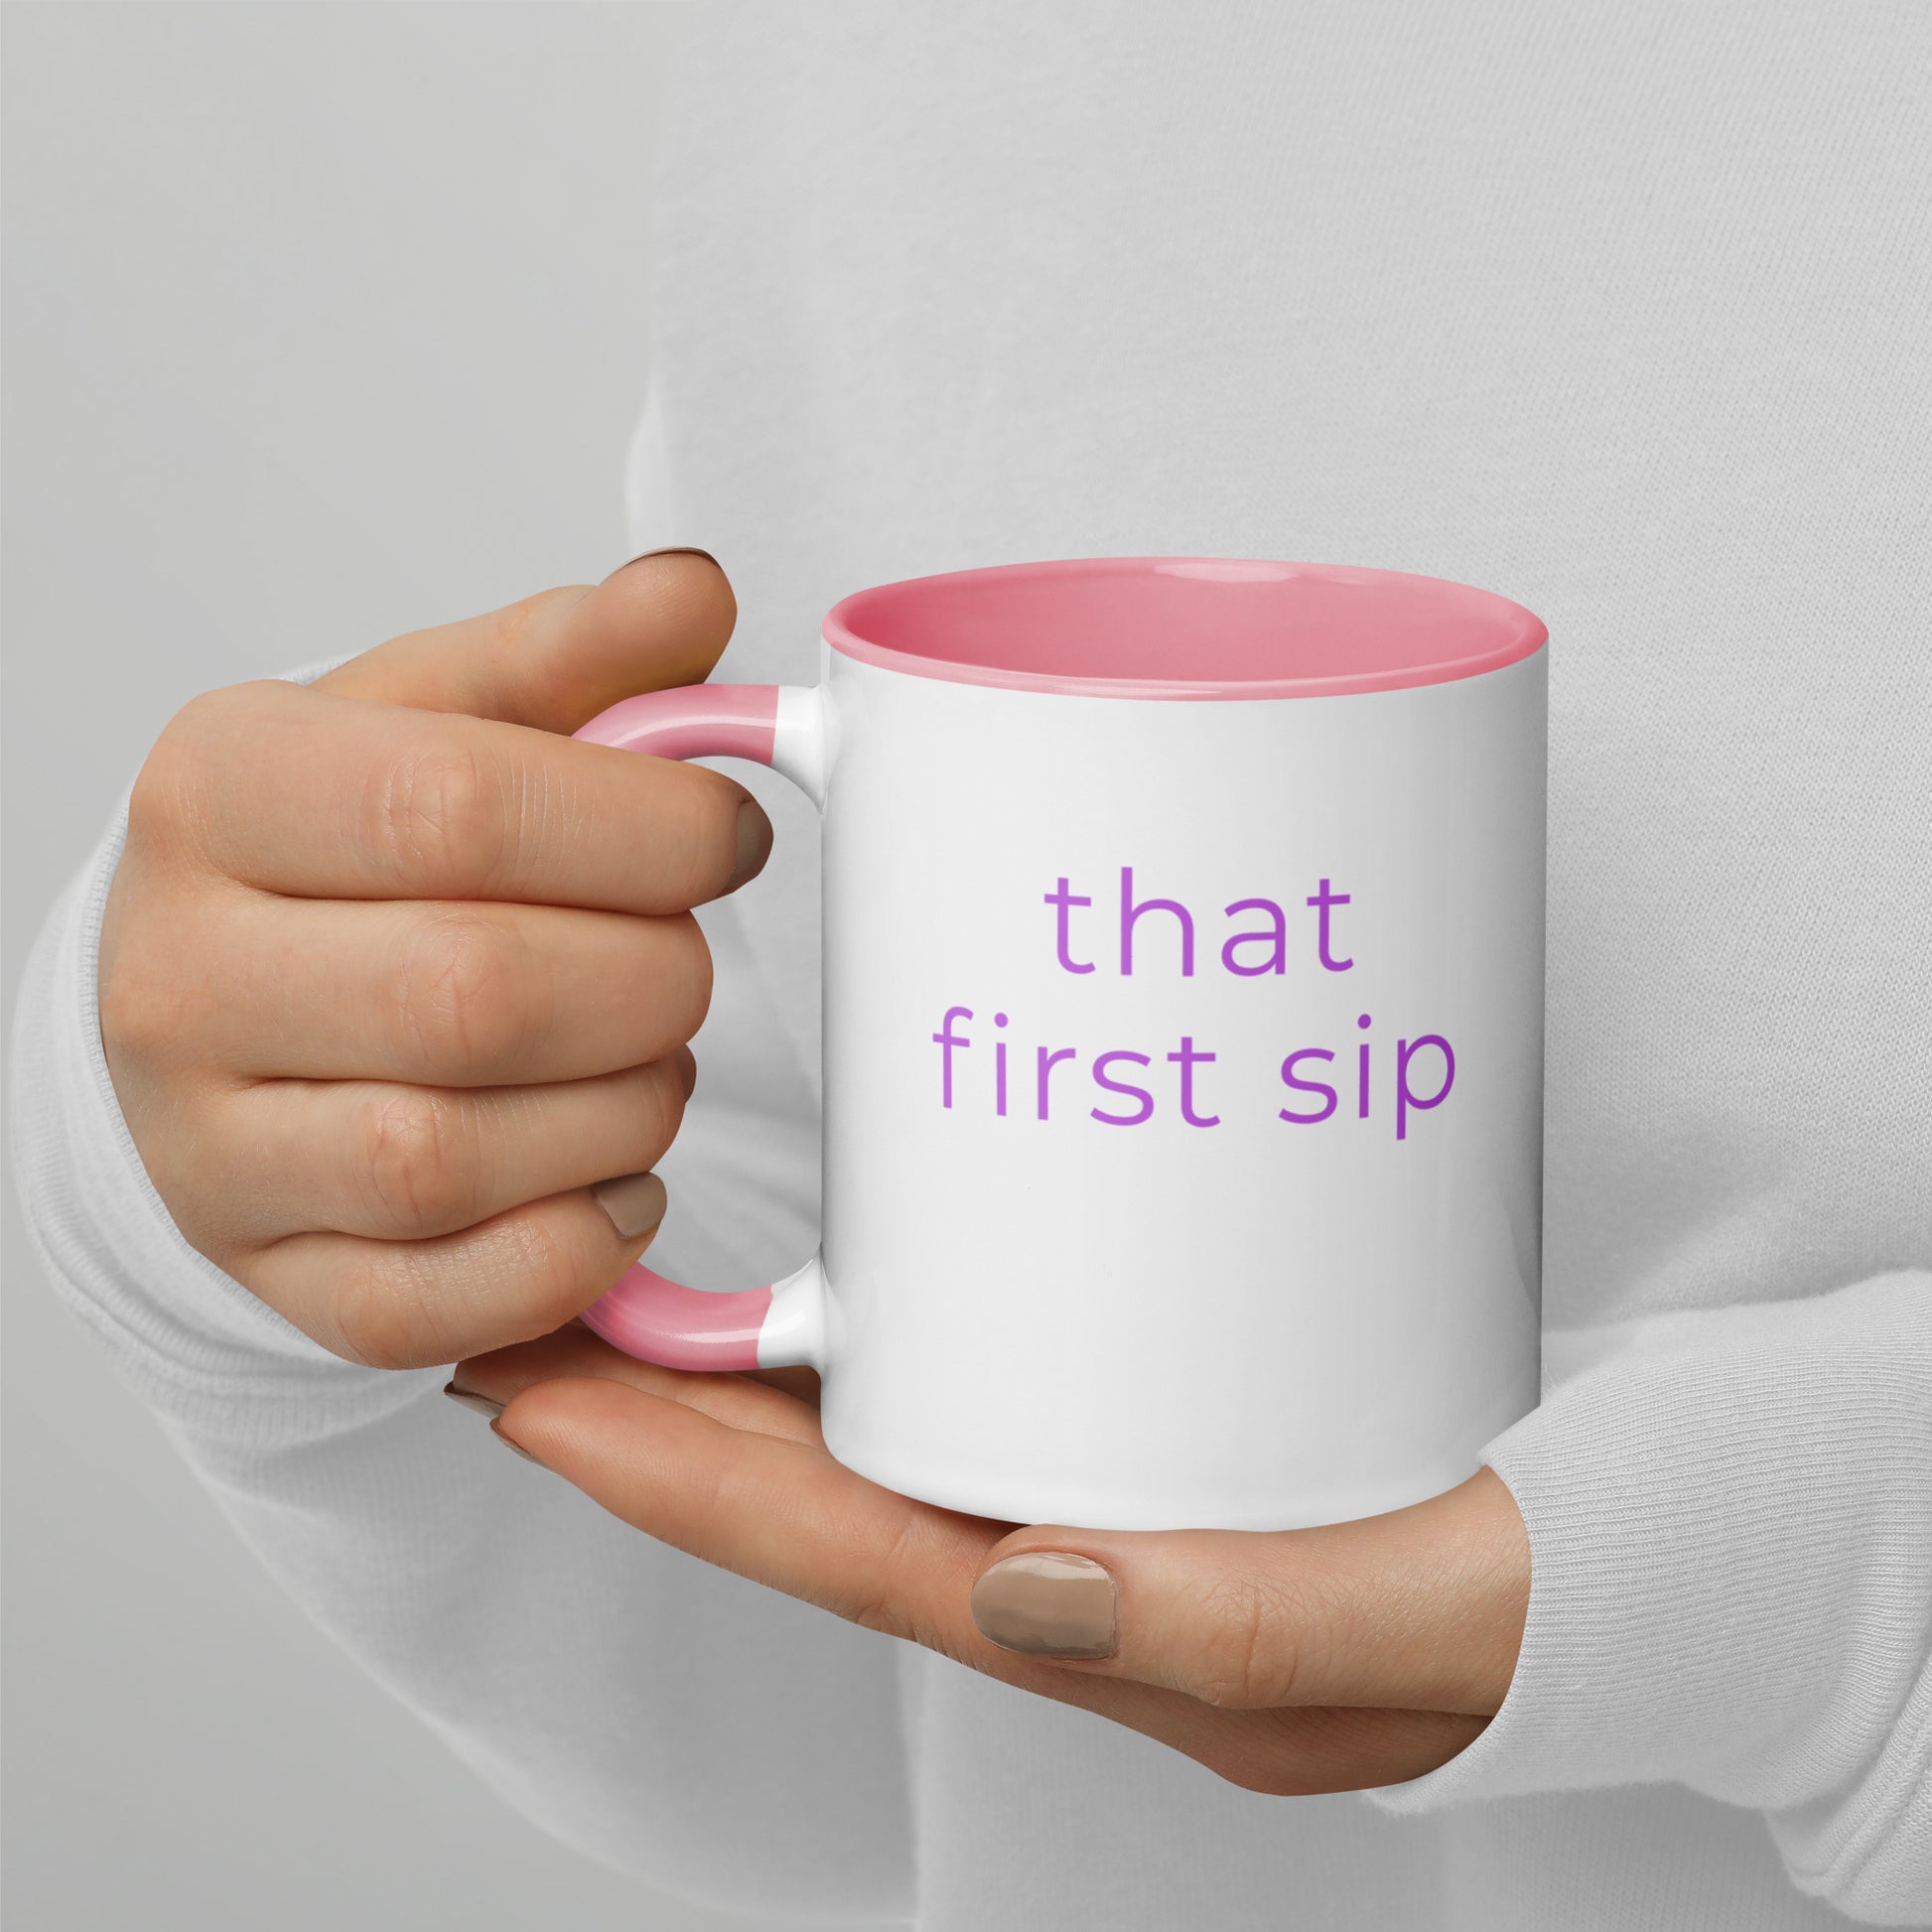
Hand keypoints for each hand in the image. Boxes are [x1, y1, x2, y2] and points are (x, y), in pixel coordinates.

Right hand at [99, 552, 765, 1367]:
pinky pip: (439, 1303)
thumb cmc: (353, 848)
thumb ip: (570, 659)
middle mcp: (180, 976)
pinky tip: (616, 1178)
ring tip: (650, 1055)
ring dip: (623, 1111)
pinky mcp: (274, 1275)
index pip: (455, 807)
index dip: (644, 828)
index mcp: (221, 792)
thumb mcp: (436, 716)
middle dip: (649, 978)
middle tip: (687, 956)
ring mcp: (208, 1149)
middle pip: (471, 995)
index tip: (728, 833)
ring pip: (454, 1160)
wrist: (218, 1000)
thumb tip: (693, 593)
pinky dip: (573, 1247)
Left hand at [450, 1328, 1531, 1793]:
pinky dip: (883, 1338)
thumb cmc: (1549, 1598)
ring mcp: (1114, 1497)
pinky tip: (847, 1273)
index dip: (679, 1479)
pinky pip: (981, 1385)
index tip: (539, 1395)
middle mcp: (1084, 1571)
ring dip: (747, 1377)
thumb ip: (1245, 1627)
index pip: (847, 1555)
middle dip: (662, 1421)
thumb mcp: (1431, 1619)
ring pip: (886, 1439)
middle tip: (525, 1314)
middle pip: (826, 1493)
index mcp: (1118, 1634)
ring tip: (629, 1287)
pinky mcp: (1159, 1419)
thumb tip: (1032, 1590)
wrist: (1651, 1552)